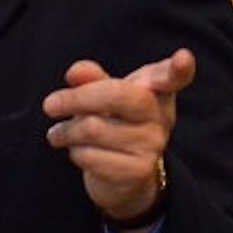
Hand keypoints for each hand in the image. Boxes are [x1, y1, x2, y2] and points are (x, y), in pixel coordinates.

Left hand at [42, 49, 194, 227]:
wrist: (123, 174)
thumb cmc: (114, 122)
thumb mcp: (105, 95)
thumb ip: (92, 79)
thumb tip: (76, 73)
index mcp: (157, 90)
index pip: (174, 76)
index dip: (179, 68)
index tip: (183, 58)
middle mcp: (161, 116)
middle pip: (114, 95)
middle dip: (74, 99)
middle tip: (49, 105)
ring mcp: (153, 145)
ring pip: (92, 128)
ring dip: (65, 131)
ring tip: (58, 133)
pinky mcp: (138, 171)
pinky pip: (90, 156)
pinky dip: (75, 153)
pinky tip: (78, 152)